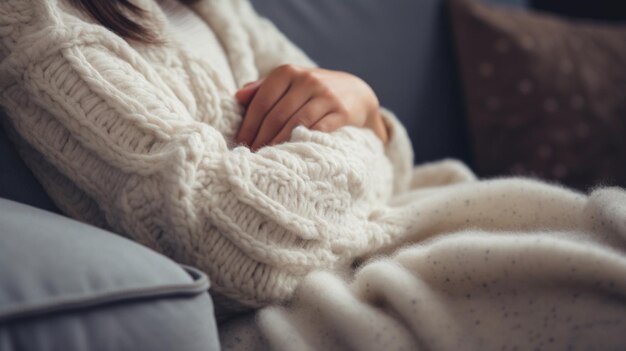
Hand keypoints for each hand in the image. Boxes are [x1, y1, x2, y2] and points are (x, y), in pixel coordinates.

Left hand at [235, 64, 388, 149]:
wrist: (356, 92)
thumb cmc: (312, 91)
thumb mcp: (289, 83)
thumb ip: (263, 88)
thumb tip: (237, 97)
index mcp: (287, 72)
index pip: (262, 101)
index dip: (249, 124)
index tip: (240, 142)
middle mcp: (306, 80)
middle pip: (276, 115)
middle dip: (261, 138)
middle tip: (252, 155)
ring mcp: (326, 95)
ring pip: (295, 123)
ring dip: (279, 143)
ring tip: (268, 157)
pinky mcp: (342, 112)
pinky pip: (319, 129)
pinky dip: (303, 142)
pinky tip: (293, 153)